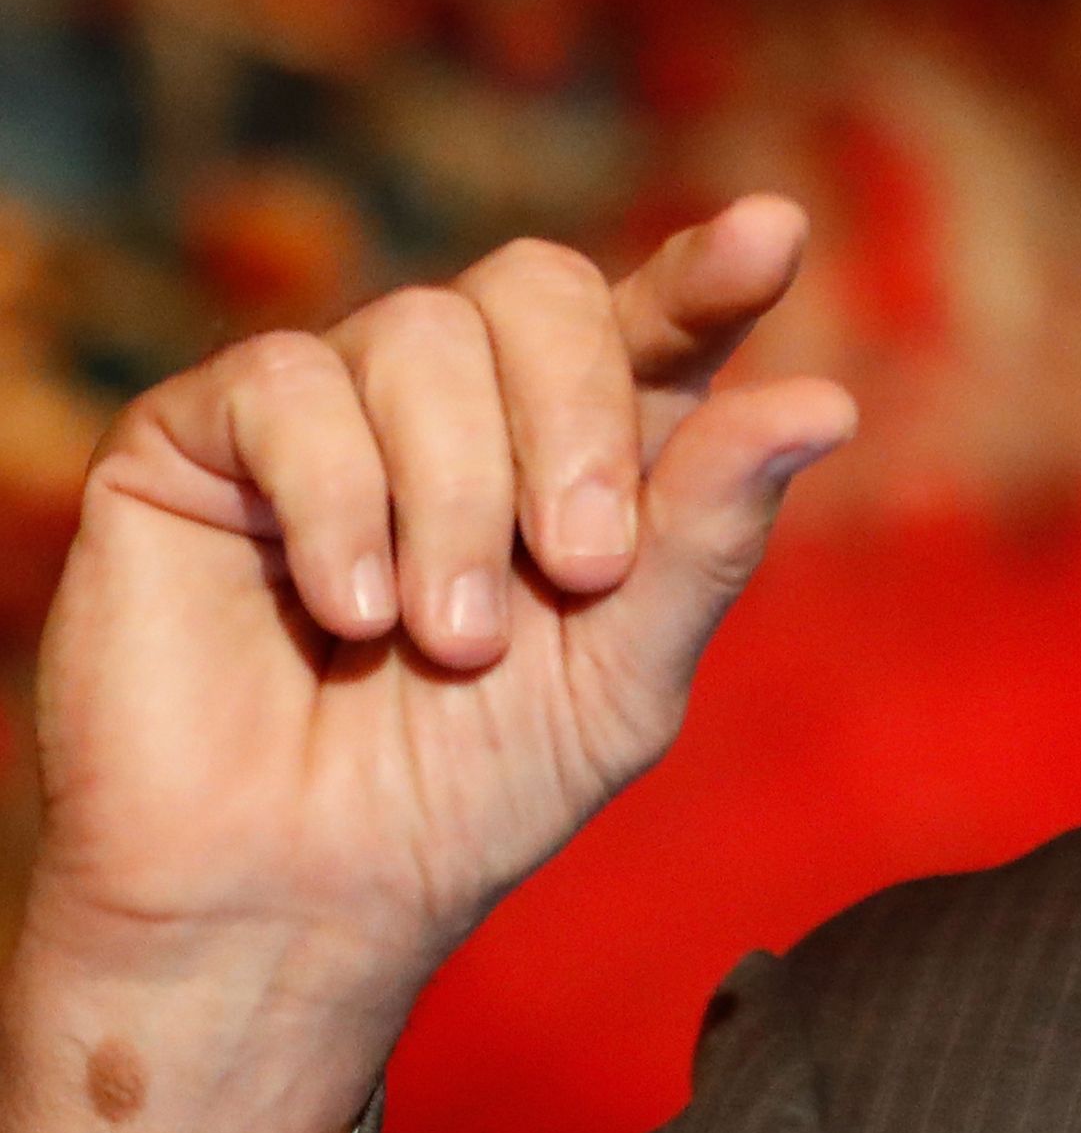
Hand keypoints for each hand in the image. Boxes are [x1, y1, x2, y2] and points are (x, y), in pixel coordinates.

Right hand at [0, 197, 853, 1132]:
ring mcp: (332, 404)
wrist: (294, 897)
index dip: (712, 272)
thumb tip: (825, 399)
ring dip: (458, 496)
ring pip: (418, 332)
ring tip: (450, 639)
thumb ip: (711, 532)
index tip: (772, 236)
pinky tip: (351, 609)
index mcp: (585, 443)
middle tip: (583, 567)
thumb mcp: (626, 675)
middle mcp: (462, 399)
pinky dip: (340, 500)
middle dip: (576, 423)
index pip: (658, 320)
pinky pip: (288, 385)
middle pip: (539, 287)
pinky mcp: (202, 434)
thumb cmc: (470, 794)